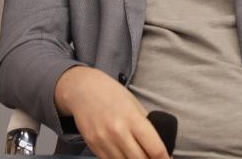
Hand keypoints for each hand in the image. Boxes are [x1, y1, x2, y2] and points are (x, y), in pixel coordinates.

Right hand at [54, 66, 169, 158]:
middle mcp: (118, 132)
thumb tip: (159, 144)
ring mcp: (104, 141)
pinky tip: (126, 156)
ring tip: (140, 157)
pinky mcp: (93, 147)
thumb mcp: (134, 104)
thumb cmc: (112, 94)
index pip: (155, 148)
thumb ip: (146, 124)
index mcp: (132, 119)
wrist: (83, 90)